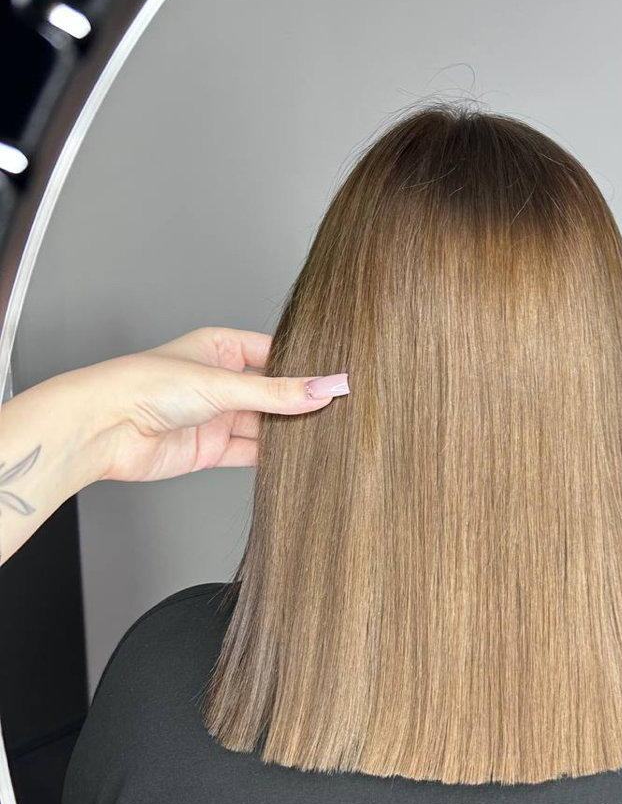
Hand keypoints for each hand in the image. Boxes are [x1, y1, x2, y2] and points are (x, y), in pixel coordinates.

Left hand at [77, 326, 349, 482]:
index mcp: (220, 348)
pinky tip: (295, 454)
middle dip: (298, 402)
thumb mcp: (223, 383)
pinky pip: (250, 451)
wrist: (102, 429)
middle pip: (271, 392)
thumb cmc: (144, 386)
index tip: (334, 379)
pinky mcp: (210, 449)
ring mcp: (215, 416)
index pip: (275, 354)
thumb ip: (278, 392)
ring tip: (323, 433)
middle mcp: (219, 381)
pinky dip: (272, 455)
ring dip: (287, 430)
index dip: (304, 367)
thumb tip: (325, 388)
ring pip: (263, 423)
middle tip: (336, 409)